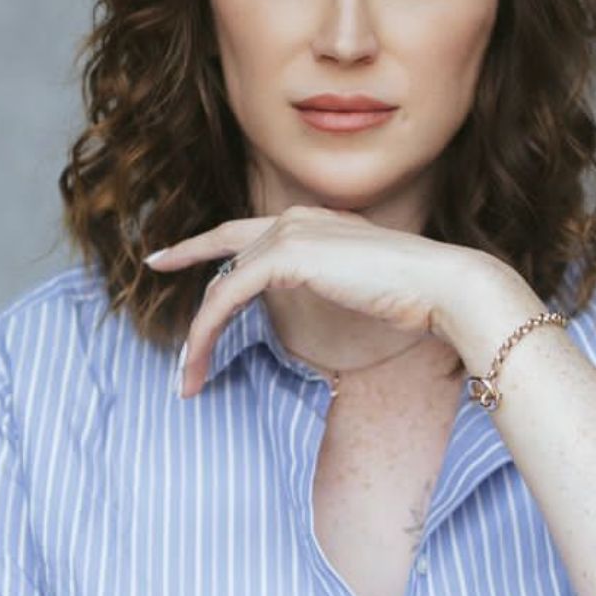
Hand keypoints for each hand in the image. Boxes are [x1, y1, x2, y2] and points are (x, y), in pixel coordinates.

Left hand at [142, 205, 508, 397]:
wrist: (440, 286)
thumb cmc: (415, 297)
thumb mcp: (360, 290)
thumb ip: (329, 288)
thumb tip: (311, 312)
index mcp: (315, 221)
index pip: (249, 230)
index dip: (209, 241)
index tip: (175, 252)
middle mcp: (295, 219)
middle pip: (225, 246)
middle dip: (187, 259)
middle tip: (154, 267)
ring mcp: (288, 233)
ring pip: (222, 284)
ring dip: (199, 335)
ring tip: (186, 377)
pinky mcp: (283, 257)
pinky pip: (226, 297)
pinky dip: (207, 333)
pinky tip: (198, 363)